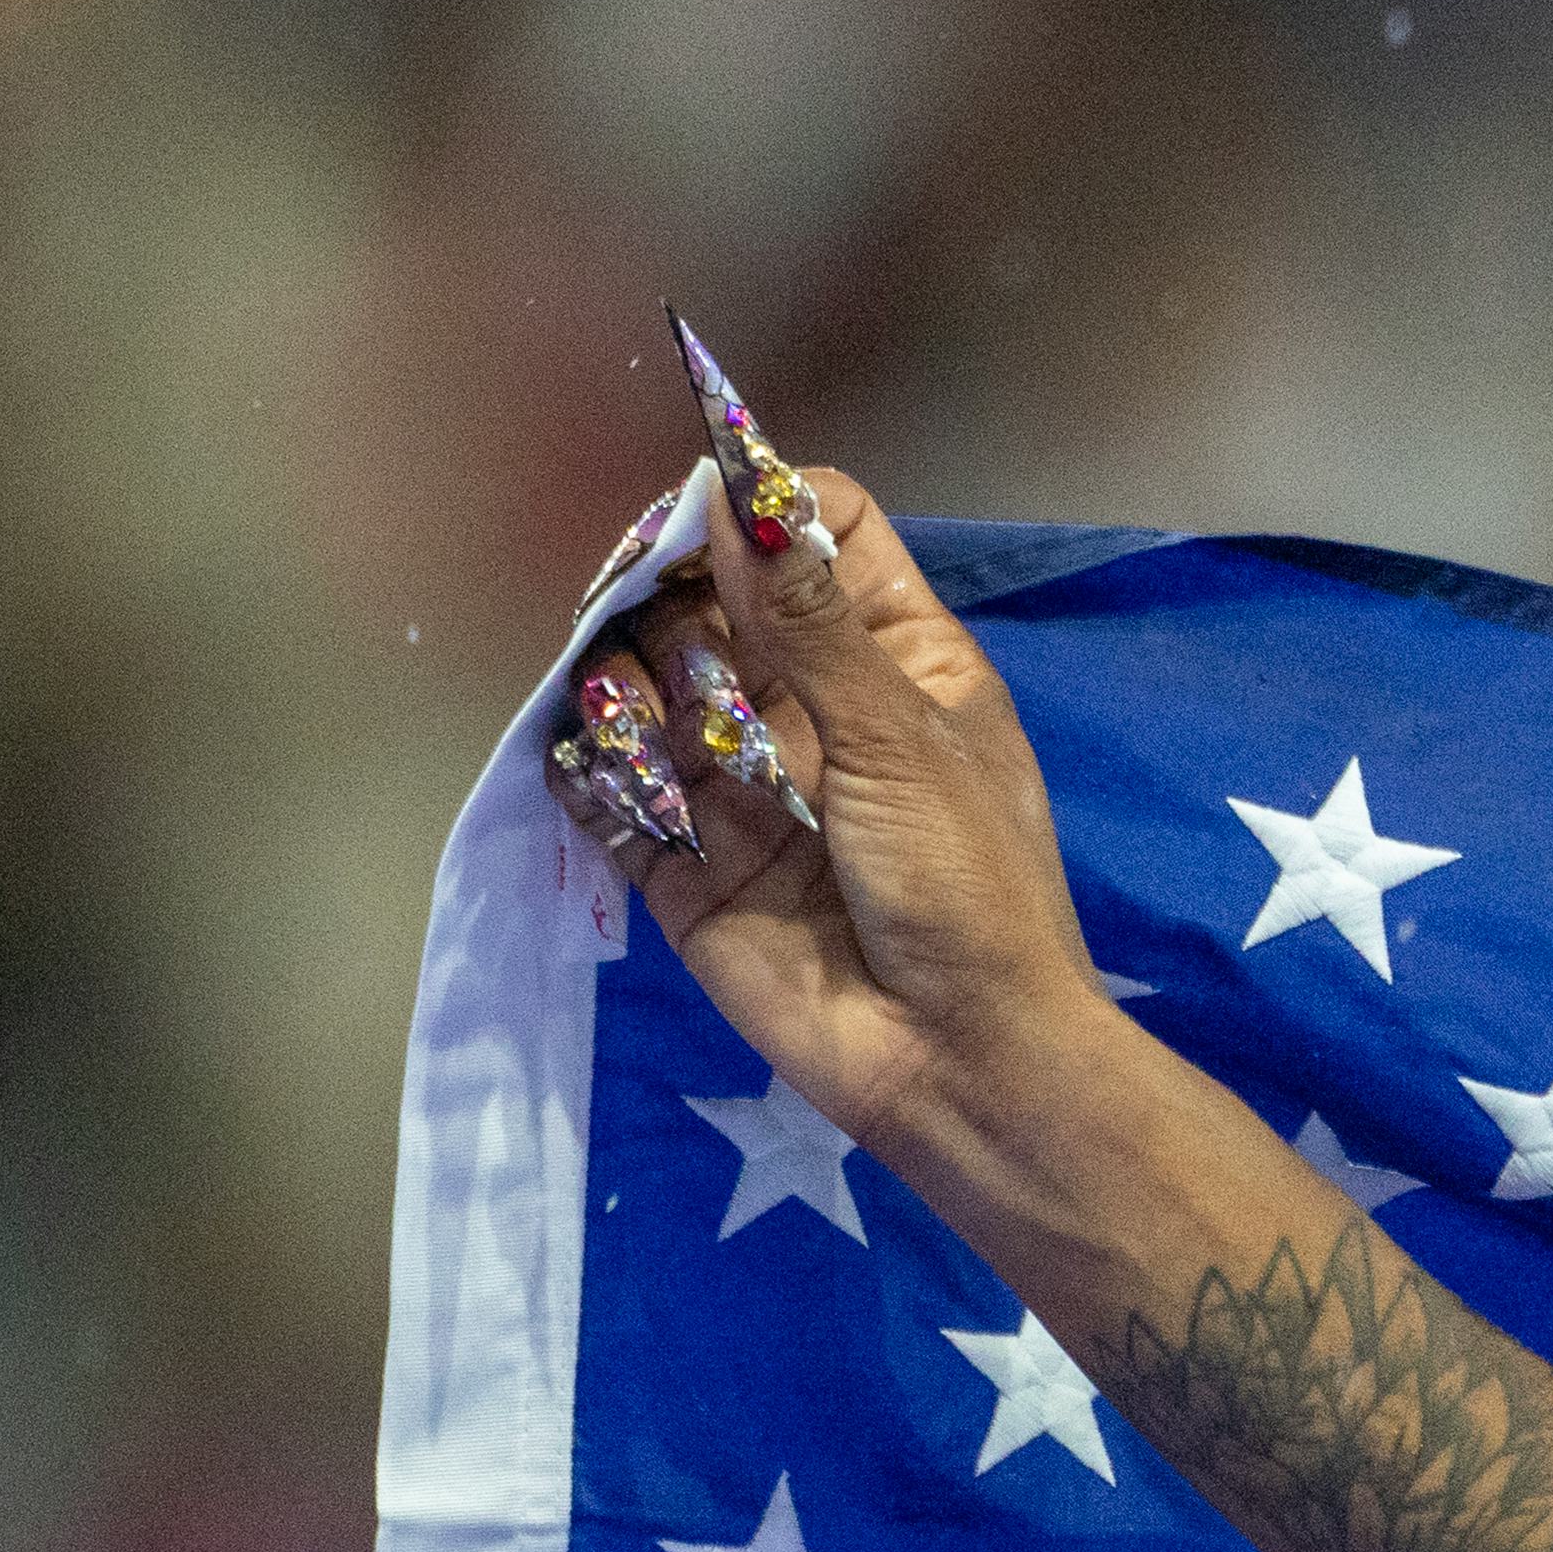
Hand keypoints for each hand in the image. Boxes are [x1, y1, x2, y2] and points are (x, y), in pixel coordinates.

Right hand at [538, 427, 1117, 1176]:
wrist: (956, 1057)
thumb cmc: (964, 884)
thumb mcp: (898, 736)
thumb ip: (810, 621)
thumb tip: (739, 494)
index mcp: (896, 657)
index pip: (820, 533)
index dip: (758, 510)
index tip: (697, 521)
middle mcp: (812, 703)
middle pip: (709, 598)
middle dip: (662, 593)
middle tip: (635, 609)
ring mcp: (742, 778)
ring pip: (647, 683)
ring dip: (623, 677)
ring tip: (638, 708)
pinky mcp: (682, 858)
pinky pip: (608, 790)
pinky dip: (589, 768)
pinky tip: (604, 764)